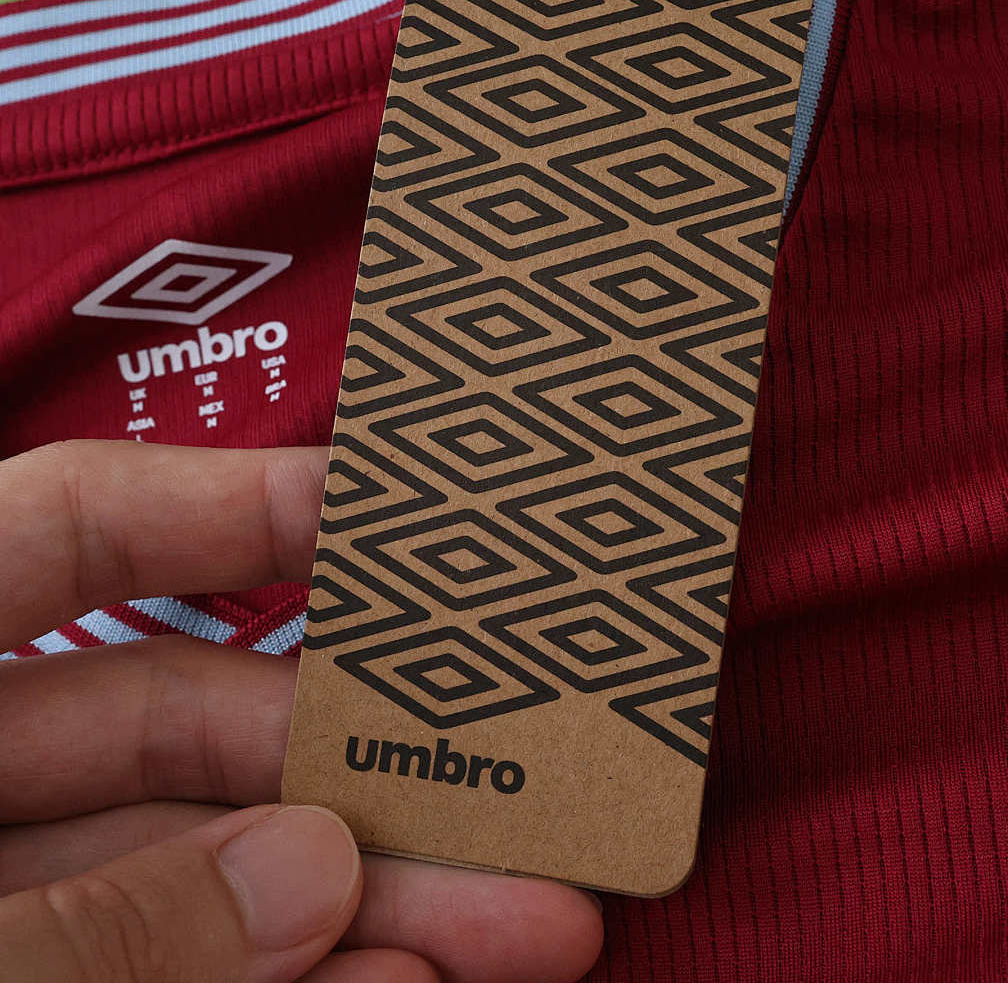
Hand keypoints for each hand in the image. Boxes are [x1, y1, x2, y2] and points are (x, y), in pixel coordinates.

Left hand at [0, 440, 603, 982]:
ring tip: (527, 922)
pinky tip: (405, 982)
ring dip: (367, 896)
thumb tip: (310, 871)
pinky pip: (168, 973)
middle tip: (521, 787)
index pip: (80, 524)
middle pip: (190, 720)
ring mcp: (4, 900)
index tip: (393, 513)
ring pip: (206, 869)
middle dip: (362, 761)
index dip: (237, 500)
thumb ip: (109, 917)